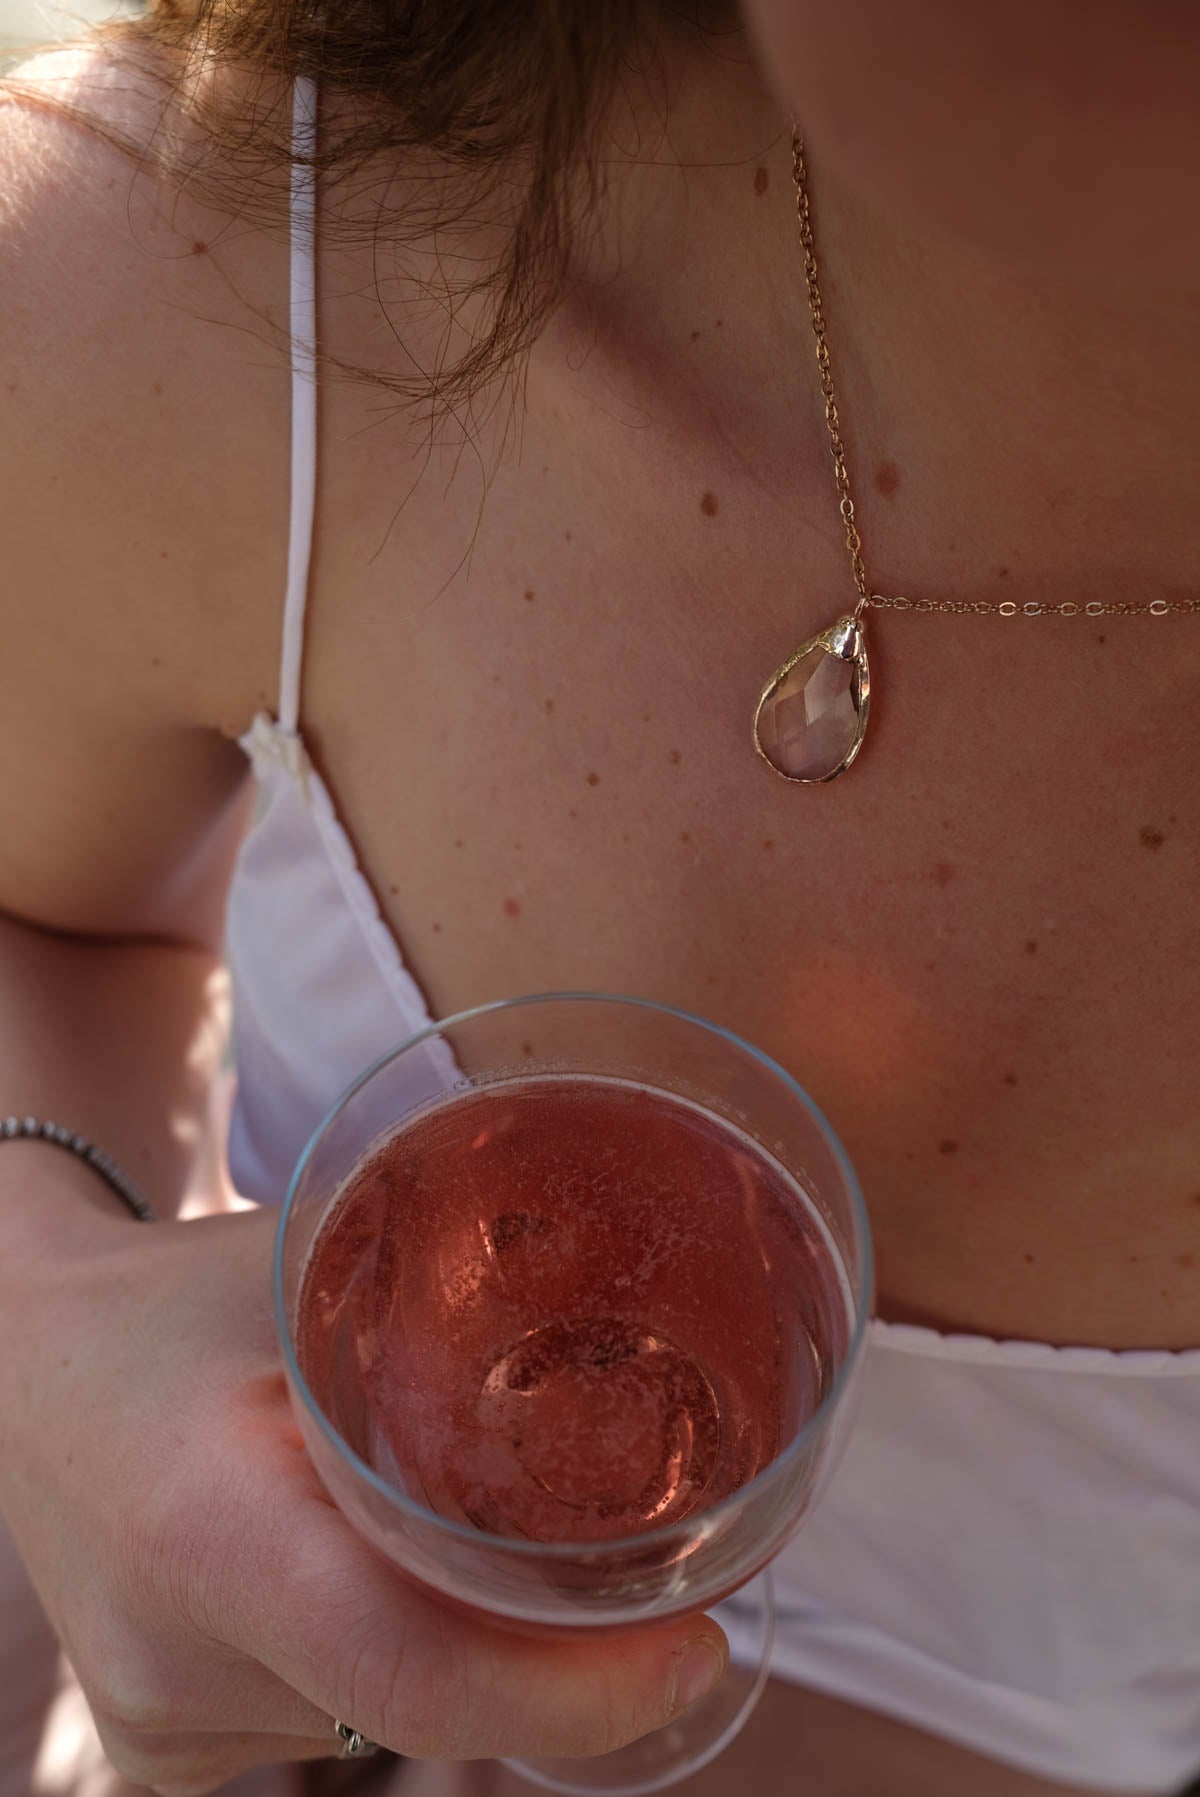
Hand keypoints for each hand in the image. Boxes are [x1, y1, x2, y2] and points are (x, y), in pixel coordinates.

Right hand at [0, 1203, 726, 1796]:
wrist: (25, 1361)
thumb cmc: (177, 1296)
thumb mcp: (315, 1260)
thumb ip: (454, 1284)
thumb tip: (640, 1269)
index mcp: (210, 1527)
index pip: (419, 1668)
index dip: (580, 1686)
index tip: (693, 1642)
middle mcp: (169, 1656)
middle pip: (422, 1697)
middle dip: (554, 1664)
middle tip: (648, 1587)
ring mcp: (154, 1721)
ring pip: (378, 1718)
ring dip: (461, 1650)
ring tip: (468, 1535)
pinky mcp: (153, 1746)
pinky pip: (322, 1726)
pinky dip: (389, 1668)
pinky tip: (378, 1576)